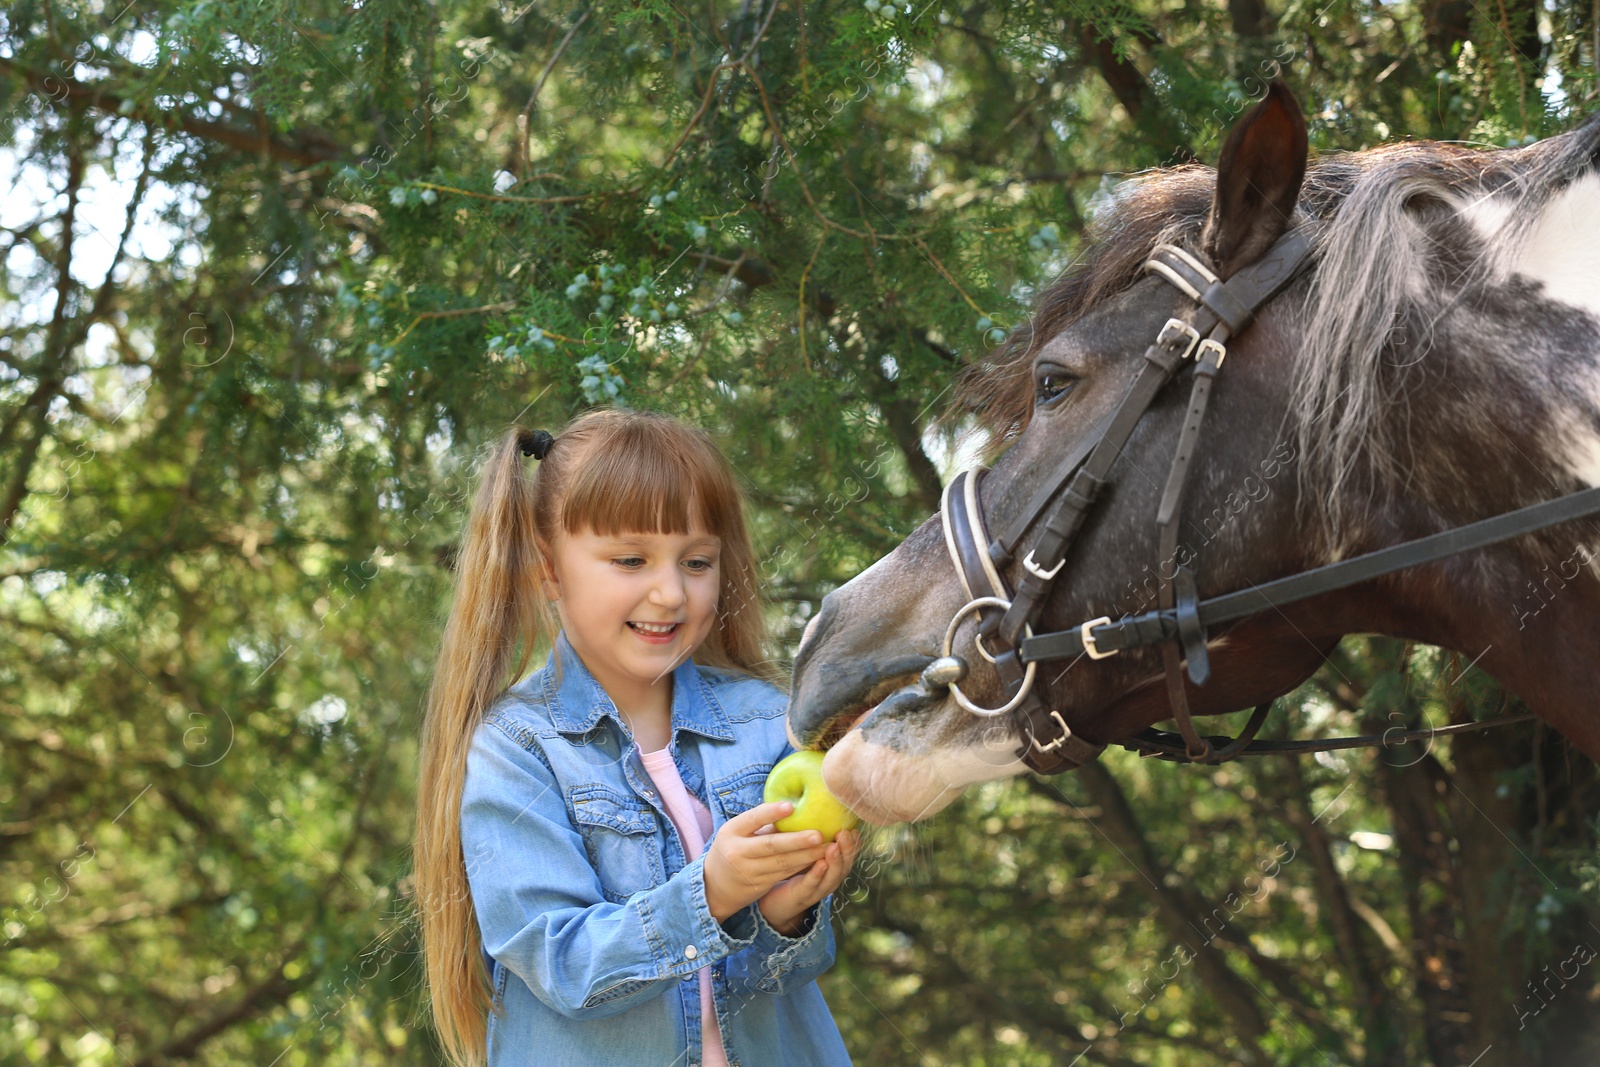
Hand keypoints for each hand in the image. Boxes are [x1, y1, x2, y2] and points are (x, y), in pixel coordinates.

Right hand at [703, 801, 831, 922]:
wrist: (714, 886)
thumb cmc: (732, 849)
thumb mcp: (736, 833)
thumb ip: (759, 823)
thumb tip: (793, 805)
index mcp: (732, 831)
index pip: (752, 819)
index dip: (771, 813)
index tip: (791, 806)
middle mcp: (738, 851)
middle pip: (770, 845)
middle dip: (797, 840)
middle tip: (818, 834)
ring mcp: (749, 870)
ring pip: (782, 863)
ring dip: (806, 856)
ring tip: (826, 848)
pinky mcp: (759, 884)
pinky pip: (784, 874)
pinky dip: (801, 867)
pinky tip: (816, 860)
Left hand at [758, 828, 861, 935]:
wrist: (774, 902)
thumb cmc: (790, 869)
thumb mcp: (803, 849)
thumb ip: (807, 831)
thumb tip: (806, 800)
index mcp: (832, 865)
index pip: (849, 852)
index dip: (854, 841)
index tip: (854, 825)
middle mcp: (830, 877)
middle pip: (845, 863)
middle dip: (847, 848)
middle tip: (845, 833)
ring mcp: (819, 888)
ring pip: (832, 875)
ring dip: (835, 861)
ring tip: (834, 846)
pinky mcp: (803, 896)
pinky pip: (812, 884)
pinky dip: (817, 874)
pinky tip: (820, 863)